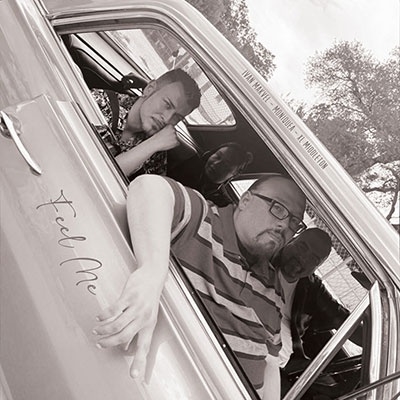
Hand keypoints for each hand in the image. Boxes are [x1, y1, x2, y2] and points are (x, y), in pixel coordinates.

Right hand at [93, 266, 164, 380]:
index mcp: (149, 325)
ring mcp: (137, 306)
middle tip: (99, 344)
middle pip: (124, 336)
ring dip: (104, 330)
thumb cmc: (149, 296)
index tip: (134, 376)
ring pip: (117, 324)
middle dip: (109, 343)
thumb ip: (136, 332)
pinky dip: (104, 315)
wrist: (153, 275)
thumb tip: (124, 348)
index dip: (139, 362)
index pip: (144, 347)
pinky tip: (99, 317)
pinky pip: (114, 309)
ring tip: (97, 330)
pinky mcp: (129, 296)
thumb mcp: (147, 316)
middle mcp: (144, 317)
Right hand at [149, 125, 179, 150]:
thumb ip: (168, 130)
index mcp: (170, 126)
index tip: (168, 135)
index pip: (174, 129)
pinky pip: (177, 143)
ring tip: (167, 142)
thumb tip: (171, 132)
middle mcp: (173, 130)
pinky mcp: (176, 141)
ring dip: (173, 141)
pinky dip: (174, 145)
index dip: (171, 132)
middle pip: (176, 133)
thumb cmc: (156, 138)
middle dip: (173, 136)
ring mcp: (175, 136)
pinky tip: (169, 144)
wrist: (155, 143)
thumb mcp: (162, 130)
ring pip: (177, 139)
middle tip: (167, 139)